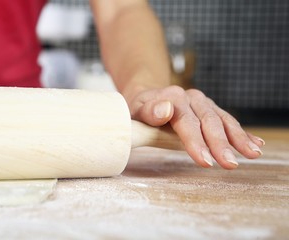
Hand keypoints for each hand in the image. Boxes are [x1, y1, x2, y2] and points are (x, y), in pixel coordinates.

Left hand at [128, 86, 264, 168]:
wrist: (147, 98)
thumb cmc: (139, 110)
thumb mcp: (135, 110)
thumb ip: (148, 111)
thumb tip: (166, 110)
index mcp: (174, 97)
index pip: (187, 122)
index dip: (196, 142)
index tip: (205, 161)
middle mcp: (192, 98)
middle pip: (209, 121)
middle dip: (221, 144)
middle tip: (231, 164)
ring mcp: (203, 104)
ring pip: (223, 120)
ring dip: (238, 138)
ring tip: (252, 154)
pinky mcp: (210, 110)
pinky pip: (227, 120)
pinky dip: (241, 132)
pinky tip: (255, 143)